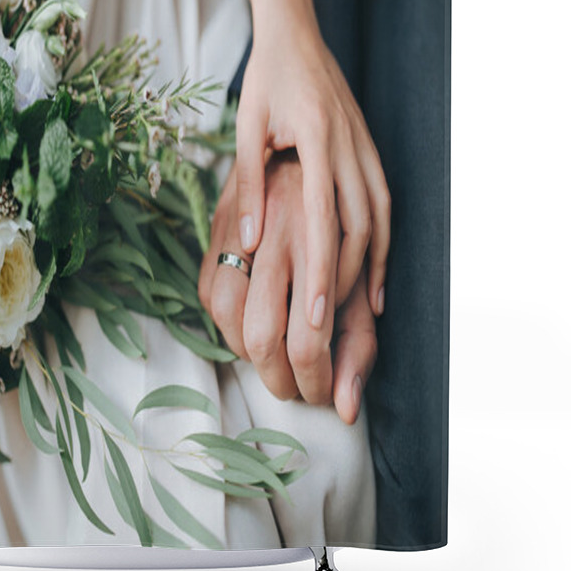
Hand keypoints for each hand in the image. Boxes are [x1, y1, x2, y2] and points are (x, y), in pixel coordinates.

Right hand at [199, 153, 376, 422]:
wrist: (307, 160)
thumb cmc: (341, 233)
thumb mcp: (361, 287)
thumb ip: (358, 347)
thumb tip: (346, 410)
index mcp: (326, 250)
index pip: (309, 339)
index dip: (313, 381)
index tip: (320, 395)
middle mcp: (280, 238)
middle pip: (260, 335)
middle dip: (276, 377)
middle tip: (293, 387)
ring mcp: (244, 229)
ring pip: (226, 314)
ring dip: (244, 352)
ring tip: (269, 358)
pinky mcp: (218, 227)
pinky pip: (208, 291)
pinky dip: (223, 321)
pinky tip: (247, 325)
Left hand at [236, 0, 390, 331]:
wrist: (296, 33)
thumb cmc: (265, 79)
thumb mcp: (246, 127)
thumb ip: (248, 185)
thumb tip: (247, 243)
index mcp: (316, 139)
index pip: (321, 219)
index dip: (321, 272)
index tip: (316, 318)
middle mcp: (349, 146)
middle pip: (357, 227)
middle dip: (347, 282)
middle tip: (333, 331)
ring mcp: (365, 146)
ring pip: (378, 218)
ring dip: (373, 266)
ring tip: (365, 313)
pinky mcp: (369, 148)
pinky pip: (382, 202)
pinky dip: (382, 239)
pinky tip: (376, 268)